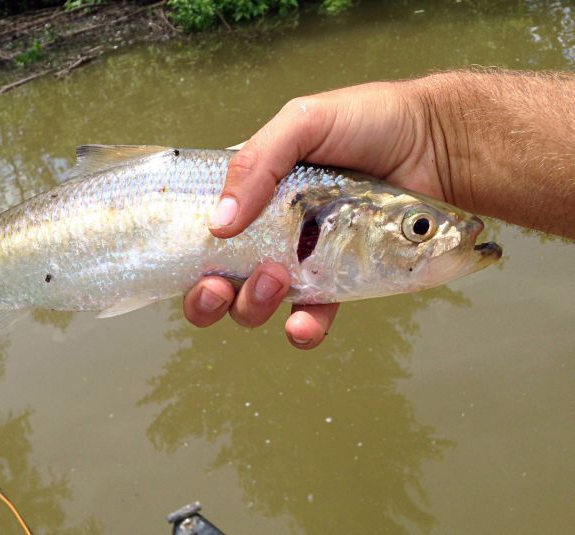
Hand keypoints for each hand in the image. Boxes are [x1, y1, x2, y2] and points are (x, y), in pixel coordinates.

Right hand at [184, 80, 450, 347]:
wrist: (437, 143)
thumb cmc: (368, 121)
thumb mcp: (302, 123)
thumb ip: (256, 162)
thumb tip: (218, 223)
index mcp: (252, 196)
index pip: (203, 235)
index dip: (188, 260)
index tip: (190, 266)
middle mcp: (271, 233)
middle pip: (221, 282)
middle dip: (210, 297)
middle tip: (222, 283)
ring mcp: (304, 261)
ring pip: (258, 305)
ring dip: (253, 305)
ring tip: (275, 278)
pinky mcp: (340, 283)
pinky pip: (313, 317)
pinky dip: (302, 330)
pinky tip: (301, 323)